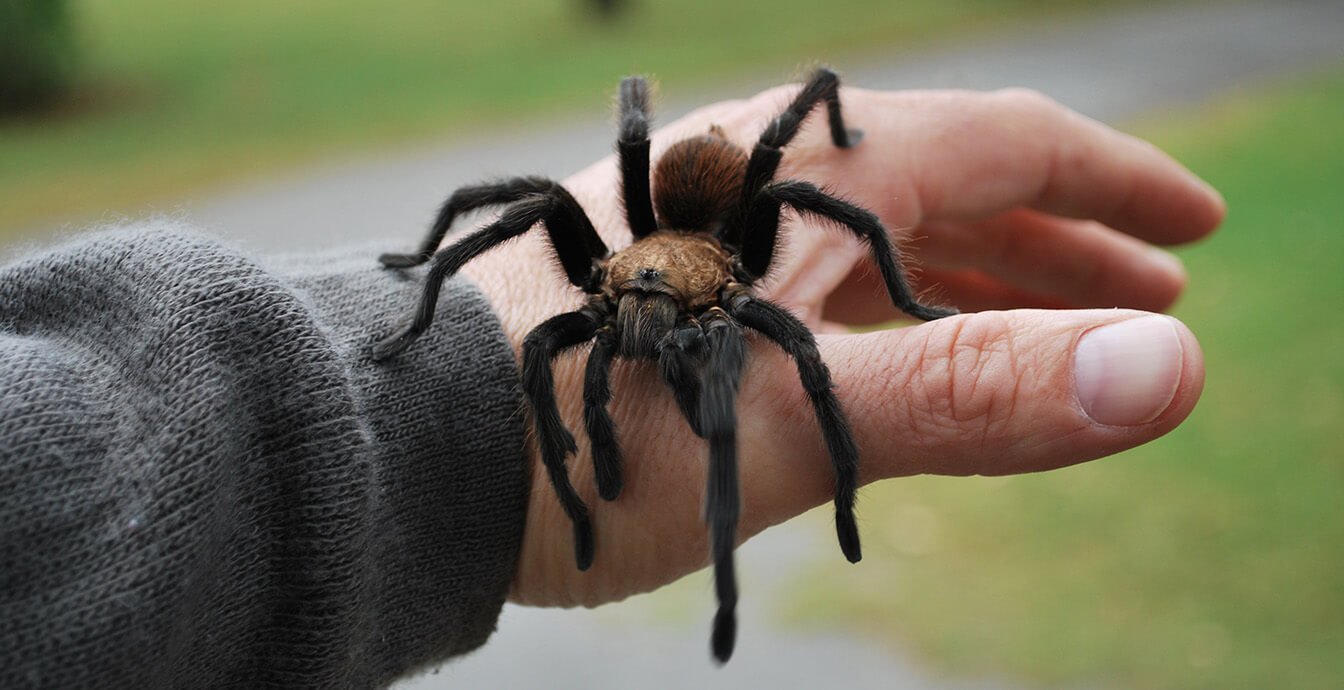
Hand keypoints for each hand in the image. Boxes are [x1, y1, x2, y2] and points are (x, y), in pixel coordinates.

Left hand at [459, 84, 1223, 607]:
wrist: (412, 453)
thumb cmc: (596, 430)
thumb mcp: (797, 420)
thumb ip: (979, 389)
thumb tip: (1167, 367)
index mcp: (809, 176)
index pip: (1004, 143)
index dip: (1112, 184)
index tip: (1197, 228)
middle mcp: (766, 182)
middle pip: (950, 186)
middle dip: (1059, 241)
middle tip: (1151, 299)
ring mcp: (721, 236)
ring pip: (881, 240)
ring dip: (977, 278)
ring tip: (1057, 328)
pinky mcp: (681, 292)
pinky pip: (818, 287)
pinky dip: (889, 317)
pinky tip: (914, 356)